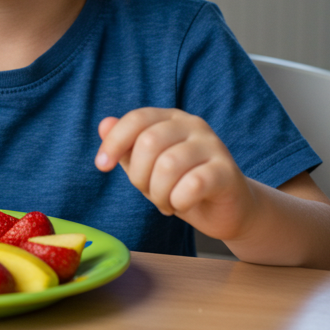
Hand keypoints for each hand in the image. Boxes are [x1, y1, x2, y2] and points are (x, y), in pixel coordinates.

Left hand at [95, 108, 256, 240]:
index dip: (114, 142)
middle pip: (148, 143)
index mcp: (170, 119)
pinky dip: (179, 201)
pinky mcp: (227, 171)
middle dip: (139, 177)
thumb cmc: (181, 185)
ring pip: (168, 165)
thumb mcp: (147, 168)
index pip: (136, 119)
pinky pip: (192, 185)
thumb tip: (104, 125)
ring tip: (167, 202)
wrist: (226, 210)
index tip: (102, 166)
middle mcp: (193, 125)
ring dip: (159, 194)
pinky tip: (183, 205)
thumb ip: (126, 148)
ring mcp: (213, 145)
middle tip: (150, 193)